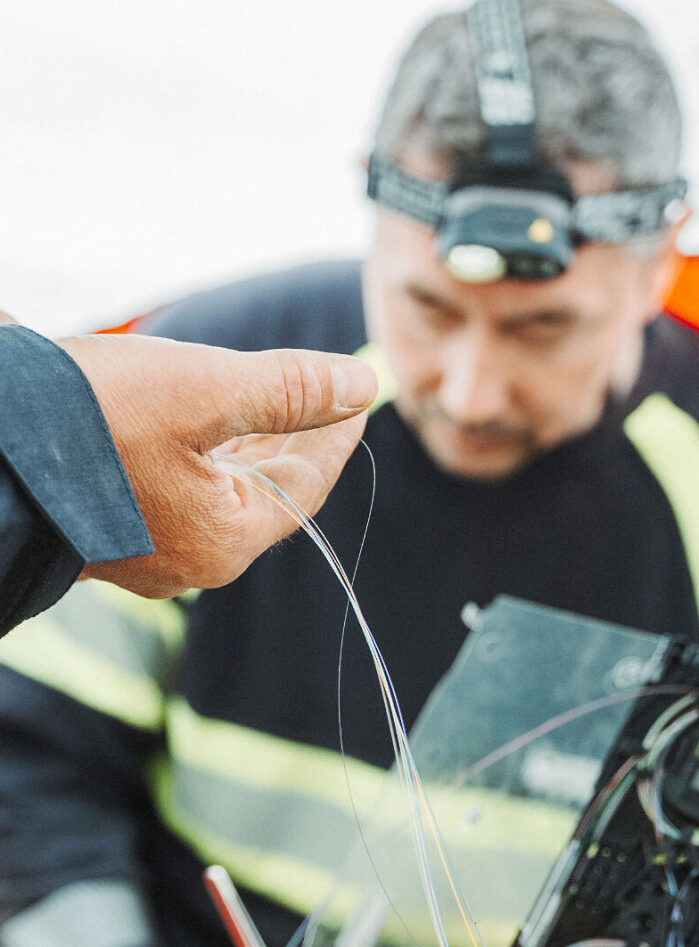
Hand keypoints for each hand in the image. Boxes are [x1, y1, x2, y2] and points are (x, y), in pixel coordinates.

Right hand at [58, 333, 376, 595]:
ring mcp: (144, 552)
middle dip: (297, 437)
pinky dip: (202, 454)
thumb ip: (289, 390)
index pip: (307, 485)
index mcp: (225, 539)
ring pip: (218, 492)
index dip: (337, 432)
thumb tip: (361, 386)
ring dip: (249, 443)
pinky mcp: (106, 529)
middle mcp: (190, 559)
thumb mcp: (203, 390)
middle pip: (266, 493)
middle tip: (327, 394)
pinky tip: (202, 422)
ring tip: (274, 400)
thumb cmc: (88, 423)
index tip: (360, 392)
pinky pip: (176, 492)